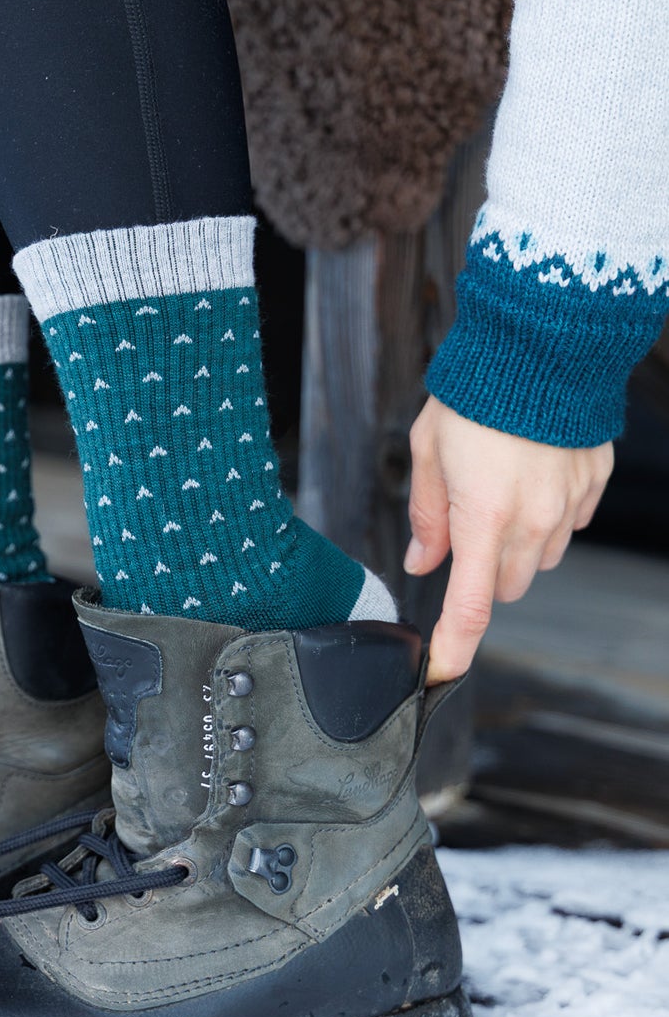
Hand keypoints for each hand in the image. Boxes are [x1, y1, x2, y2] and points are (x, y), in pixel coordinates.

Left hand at [404, 397, 612, 682]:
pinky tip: (534, 475)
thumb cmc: (476, 392)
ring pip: (541, 559)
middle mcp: (533, 521)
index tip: (441, 672)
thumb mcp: (430, 449)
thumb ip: (427, 515)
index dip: (454, 647)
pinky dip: (549, 516)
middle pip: (508, 587)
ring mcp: (569, 506)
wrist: (541, 343)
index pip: (470, 606)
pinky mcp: (594, 485)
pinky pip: (569, 525)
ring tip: (501, 488)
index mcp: (483, 517)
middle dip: (485, 573)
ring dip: (517, 545)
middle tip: (467, 525)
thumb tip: (423, 562)